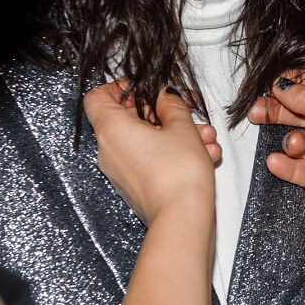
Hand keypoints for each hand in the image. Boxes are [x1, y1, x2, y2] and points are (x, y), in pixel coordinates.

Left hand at [84, 82, 218, 224]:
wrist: (182, 216)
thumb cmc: (178, 171)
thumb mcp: (181, 125)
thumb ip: (172, 104)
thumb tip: (166, 96)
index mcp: (111, 129)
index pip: (98, 97)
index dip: (121, 88)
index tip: (147, 88)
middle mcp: (108, 150)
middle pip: (128, 119)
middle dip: (164, 112)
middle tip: (188, 111)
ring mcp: (120, 170)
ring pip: (145, 140)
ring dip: (176, 134)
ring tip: (206, 137)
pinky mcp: (135, 185)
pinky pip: (150, 158)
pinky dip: (173, 152)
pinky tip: (205, 155)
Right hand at [248, 69, 304, 223]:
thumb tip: (281, 86)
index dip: (292, 83)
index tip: (268, 84)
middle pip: (302, 112)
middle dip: (279, 111)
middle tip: (256, 112)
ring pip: (300, 142)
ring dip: (291, 143)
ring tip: (294, 146)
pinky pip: (301, 170)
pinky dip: (288, 166)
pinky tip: (277, 162)